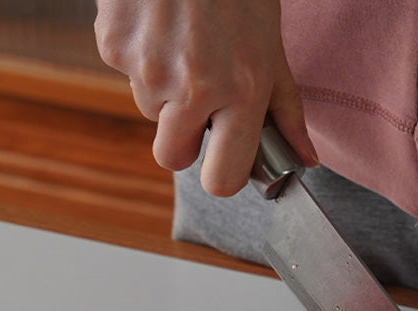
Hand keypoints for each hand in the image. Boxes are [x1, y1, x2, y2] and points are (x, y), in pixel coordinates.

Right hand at [94, 0, 317, 195]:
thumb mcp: (271, 44)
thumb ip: (284, 109)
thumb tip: (303, 159)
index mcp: (241, 90)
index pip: (222, 179)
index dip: (221, 175)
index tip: (225, 158)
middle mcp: (193, 87)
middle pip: (173, 159)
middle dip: (182, 139)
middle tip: (198, 98)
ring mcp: (148, 69)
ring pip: (150, 112)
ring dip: (165, 90)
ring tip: (184, 41)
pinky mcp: (114, 47)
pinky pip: (128, 75)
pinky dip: (143, 58)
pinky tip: (160, 25)